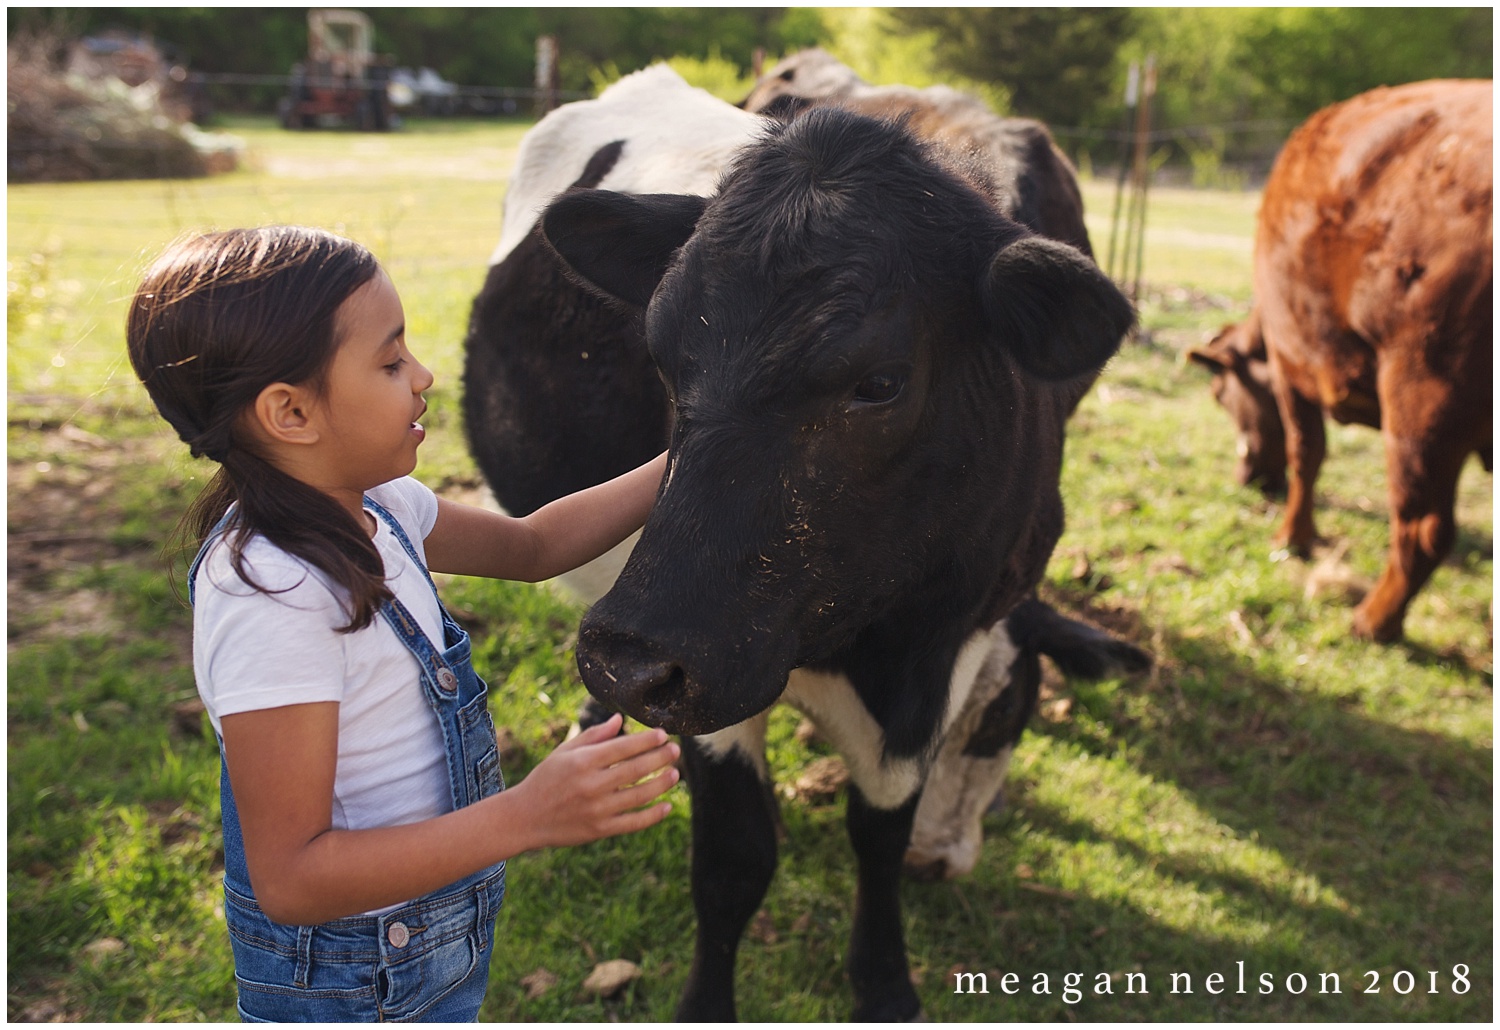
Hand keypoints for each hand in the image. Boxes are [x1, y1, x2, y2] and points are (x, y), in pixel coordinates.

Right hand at [509, 713, 679, 848]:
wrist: (524, 817)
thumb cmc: (546, 779)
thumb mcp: (565, 752)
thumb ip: (594, 736)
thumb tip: (620, 720)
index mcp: (583, 762)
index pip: (623, 747)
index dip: (647, 740)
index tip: (663, 734)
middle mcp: (591, 784)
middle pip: (636, 769)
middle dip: (660, 757)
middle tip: (676, 750)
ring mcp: (597, 809)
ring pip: (639, 795)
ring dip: (661, 784)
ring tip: (675, 773)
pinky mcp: (599, 830)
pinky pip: (633, 822)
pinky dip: (653, 815)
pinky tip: (666, 806)